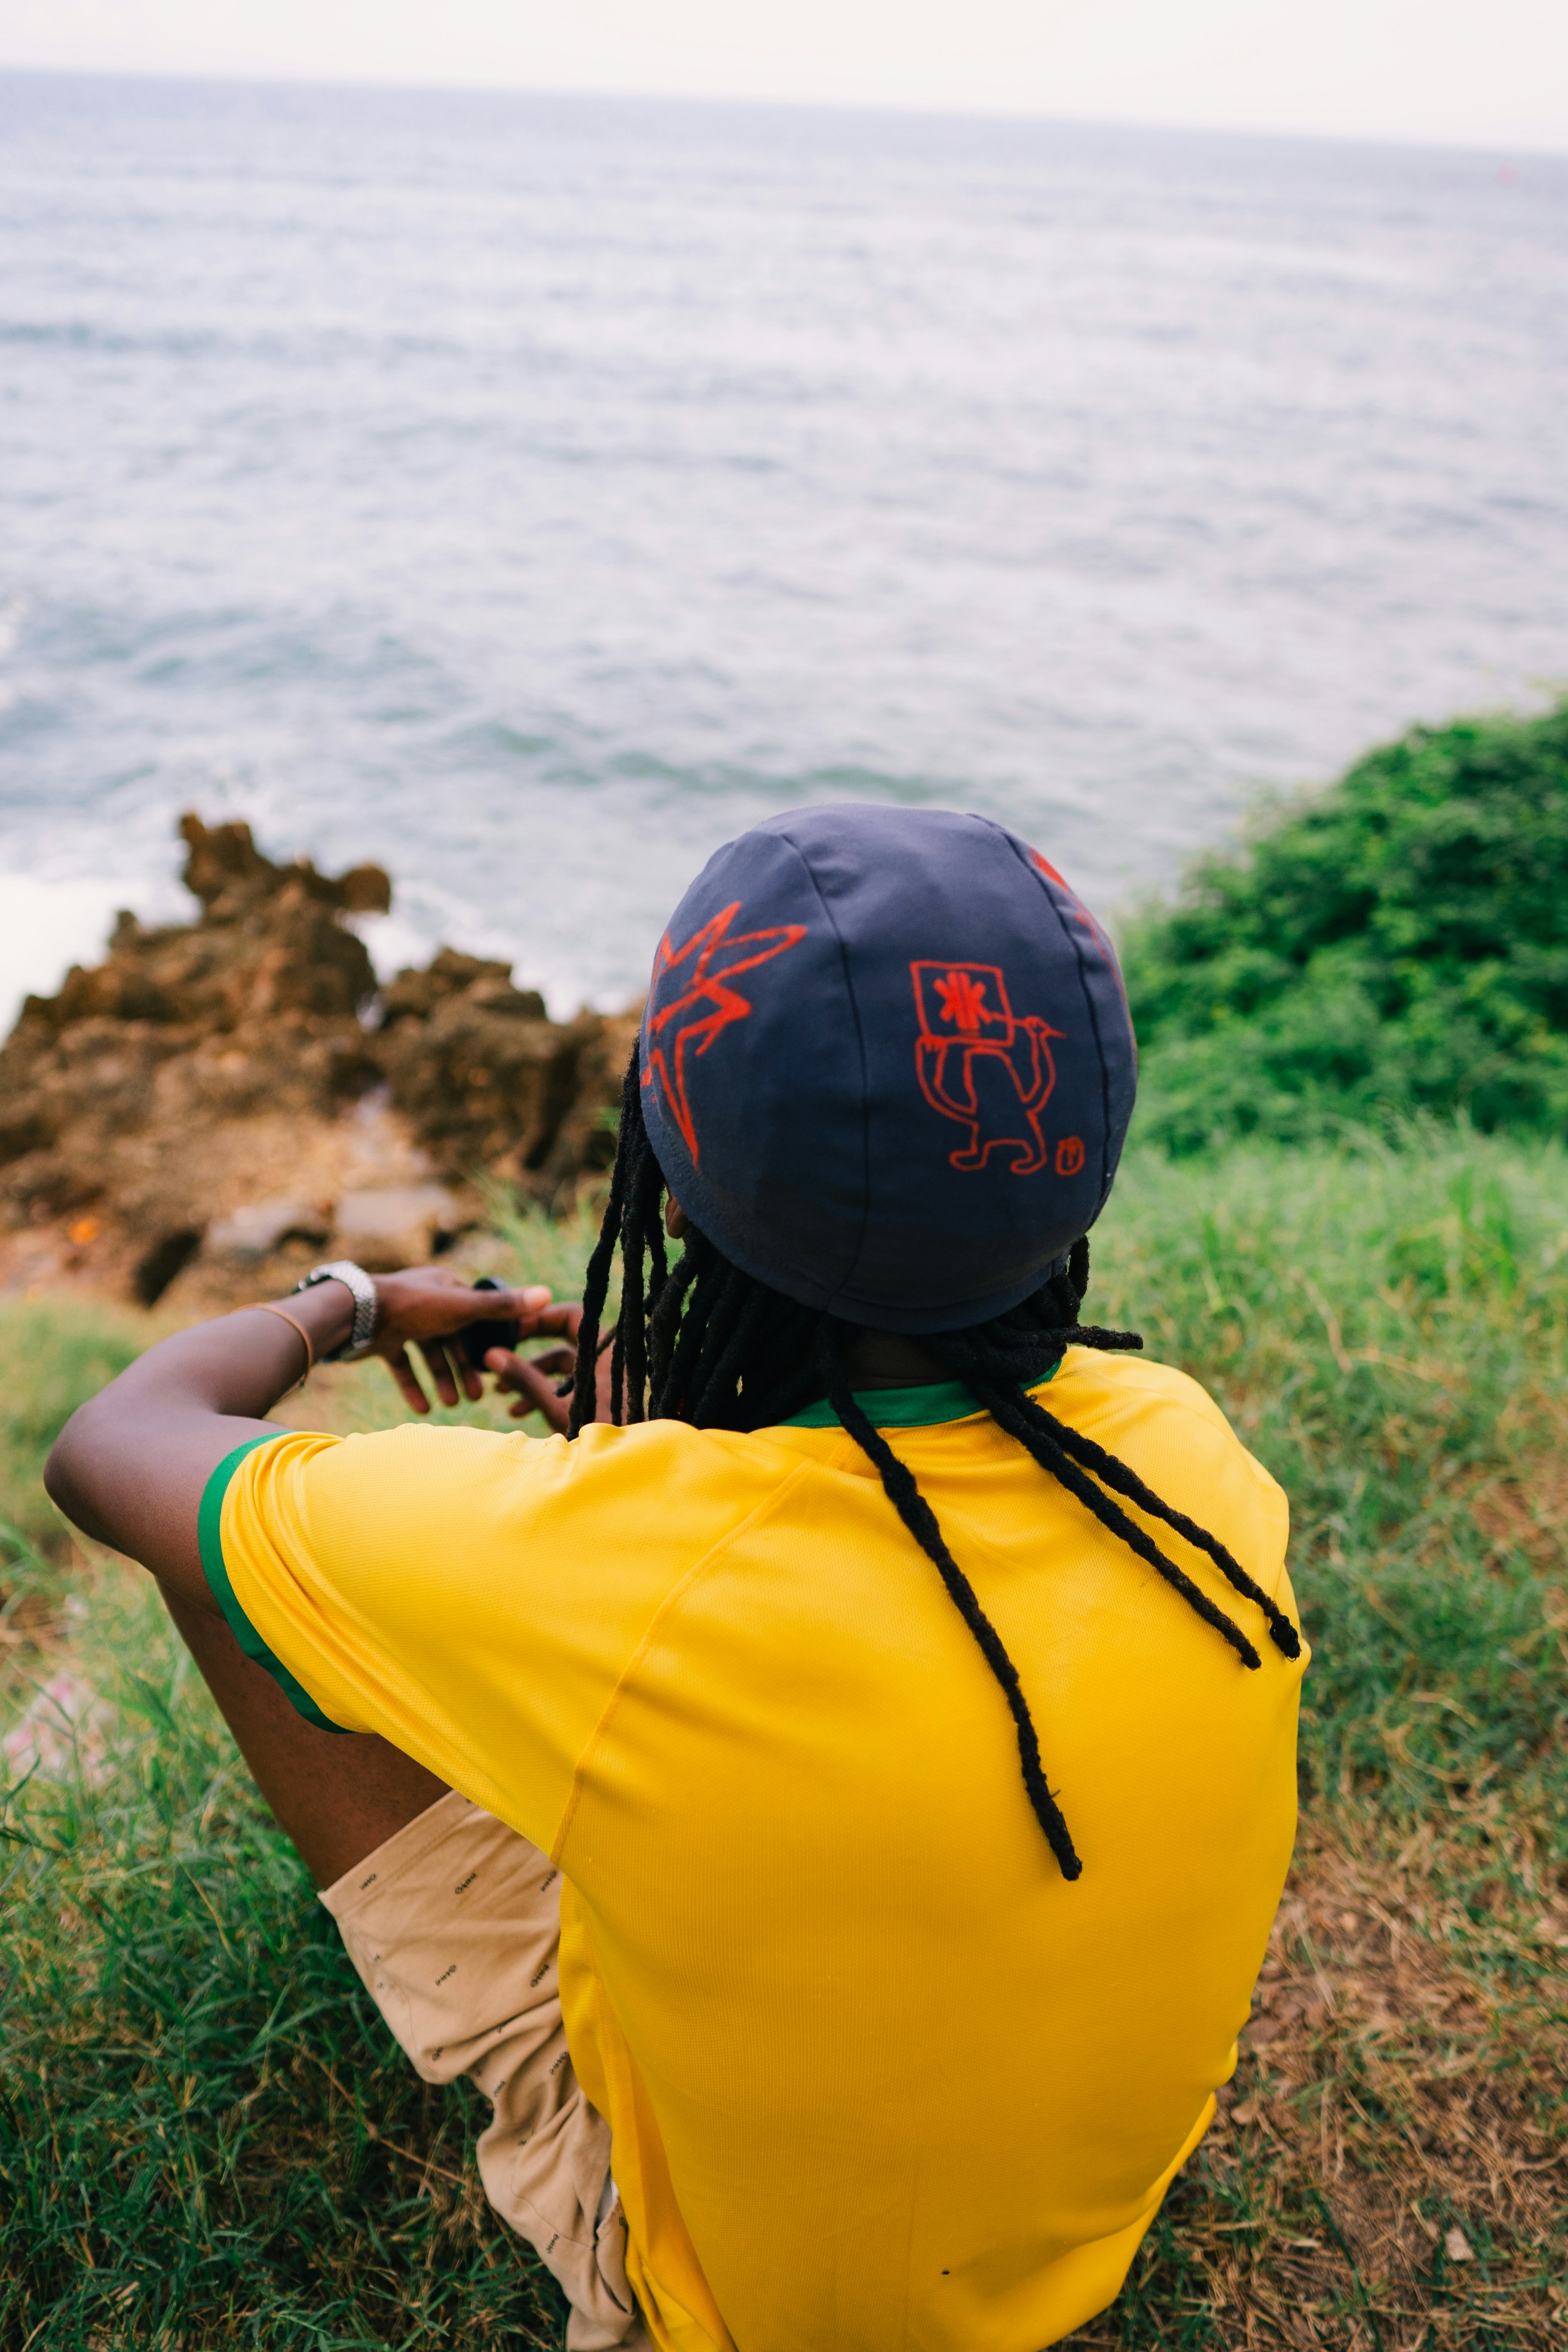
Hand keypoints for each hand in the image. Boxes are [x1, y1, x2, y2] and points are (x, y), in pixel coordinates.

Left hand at [369, 1266, 556, 1415]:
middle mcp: (426, 1302)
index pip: (475, 1317)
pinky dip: (413, 1386)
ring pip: (429, 1355)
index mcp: (447, 1289)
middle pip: (452, 1341)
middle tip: (475, 1399)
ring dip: (440, 1380)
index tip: (496, 1368)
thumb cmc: (412, 1306)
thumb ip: (502, 1308)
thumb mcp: (463, 1308)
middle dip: (464, 1370)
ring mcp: (402, 1321)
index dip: (485, 1344)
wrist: (354, 1314)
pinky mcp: (382, 1339)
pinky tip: (422, 1409)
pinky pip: (402, 1365)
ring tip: (449, 1406)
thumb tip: (549, 1294)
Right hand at [481, 1303, 618, 1433]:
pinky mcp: (602, 1400)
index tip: (511, 1330)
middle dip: (529, 1355)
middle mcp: (609, 1361)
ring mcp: (607, 1381)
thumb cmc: (603, 1435)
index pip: (570, 1316)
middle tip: (500, 1357)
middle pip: (562, 1344)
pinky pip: (572, 1388)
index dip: (538, 1320)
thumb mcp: (559, 1407)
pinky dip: (547, 1394)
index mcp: (607, 1351)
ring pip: (564, 1370)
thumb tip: (491, 1354)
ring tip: (499, 1392)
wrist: (634, 1467)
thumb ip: (526, 1379)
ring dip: (532, 1379)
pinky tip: (518, 1411)